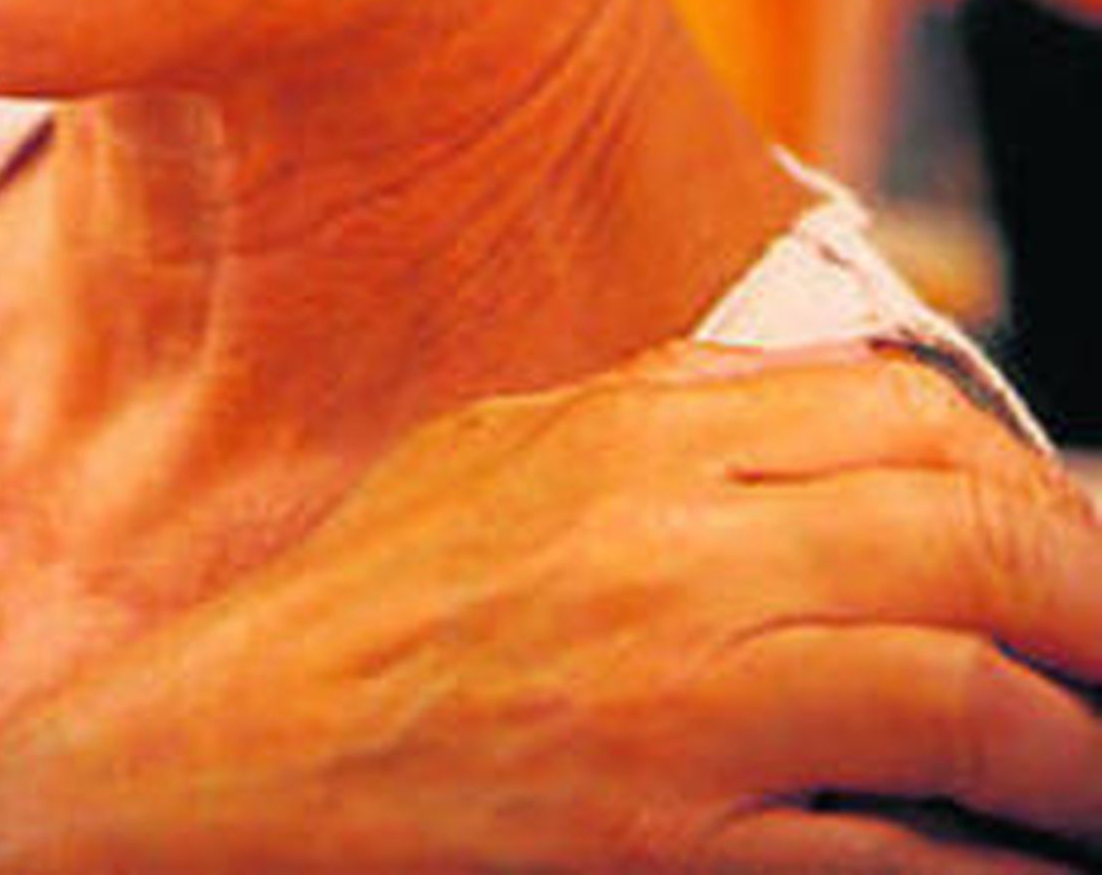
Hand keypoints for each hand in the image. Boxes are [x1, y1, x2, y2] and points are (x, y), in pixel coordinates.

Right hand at [0, 342, 1101, 873]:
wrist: (228, 763)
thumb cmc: (376, 604)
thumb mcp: (516, 450)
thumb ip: (679, 414)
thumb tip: (864, 427)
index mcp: (637, 429)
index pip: (909, 421)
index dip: (1033, 489)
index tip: (1077, 554)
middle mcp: (668, 546)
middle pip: (968, 542)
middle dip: (1095, 603)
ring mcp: (670, 704)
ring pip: (963, 697)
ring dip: (1079, 748)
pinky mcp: (660, 849)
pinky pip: (886, 863)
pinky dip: (984, 861)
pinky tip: (1018, 861)